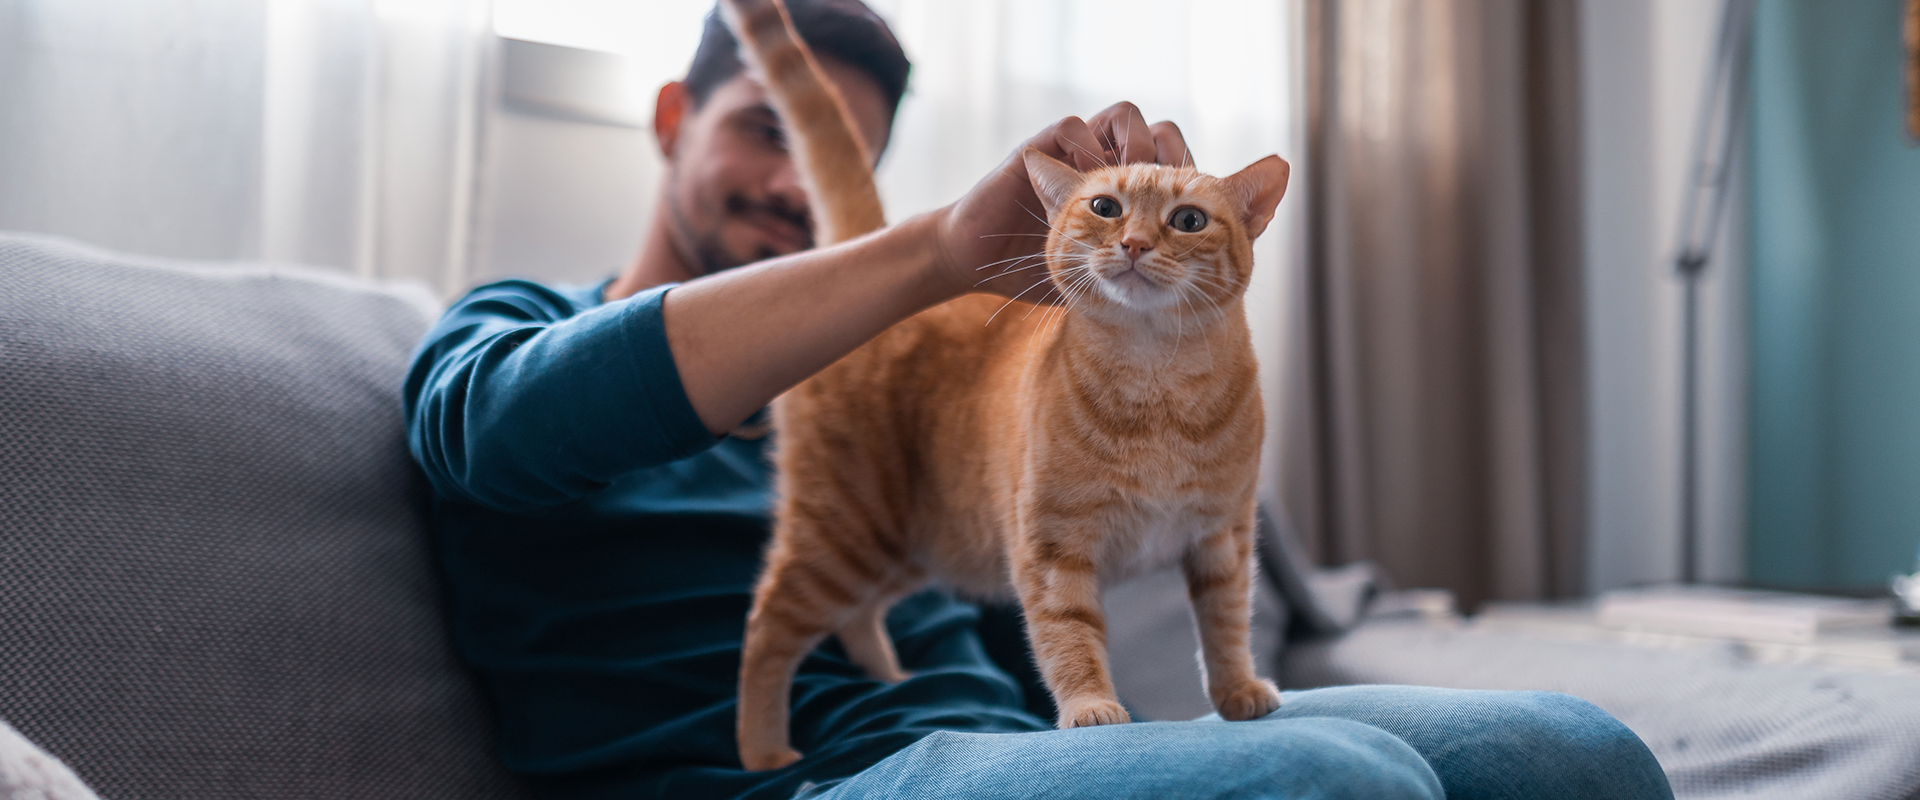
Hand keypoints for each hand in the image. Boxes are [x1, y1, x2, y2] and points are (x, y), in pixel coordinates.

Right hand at [930, 102, 1191, 303]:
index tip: (1186, 208)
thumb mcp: (1093, 278)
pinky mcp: (1040, 151)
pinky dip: (1085, 148)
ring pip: (1124, 116)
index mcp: (1122, 195)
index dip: (1185, 177)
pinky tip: (1085, 185)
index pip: (1171, 165)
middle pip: (1157, 132)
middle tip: (1165, 190)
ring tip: (1129, 182)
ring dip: (1133, 145)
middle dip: (1168, 158)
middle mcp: (1102, 166)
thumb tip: (1183, 287)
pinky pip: (1074, 126)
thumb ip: (1127, 272)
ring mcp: (1072, 155)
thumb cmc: (1033, 273)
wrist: (979, 263)